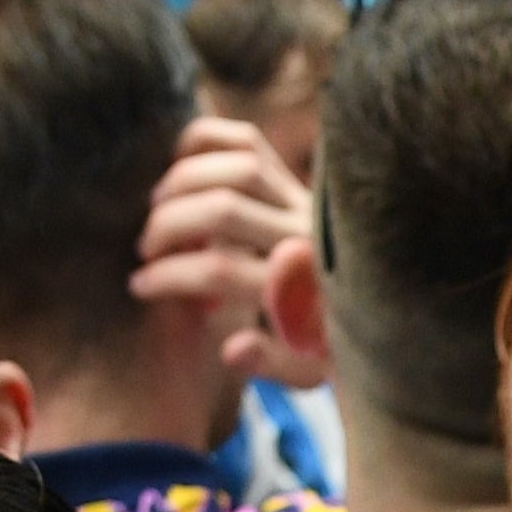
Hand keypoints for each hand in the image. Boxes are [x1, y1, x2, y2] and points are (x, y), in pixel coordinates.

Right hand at [131, 115, 321, 386]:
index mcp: (302, 289)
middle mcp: (306, 234)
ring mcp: (303, 199)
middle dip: (170, 225)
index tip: (139, 285)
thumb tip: (231, 348)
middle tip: (144, 247)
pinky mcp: (296, 177)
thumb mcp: (305, 372)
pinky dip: (207, 140)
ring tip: (156, 207)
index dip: (171, 275)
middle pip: (224, 209)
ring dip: (184, 180)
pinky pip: (249, 142)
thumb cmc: (325, 348)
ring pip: (238, 166)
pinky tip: (179, 165)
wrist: (372, 309)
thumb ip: (268, 362)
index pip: (222, 270)